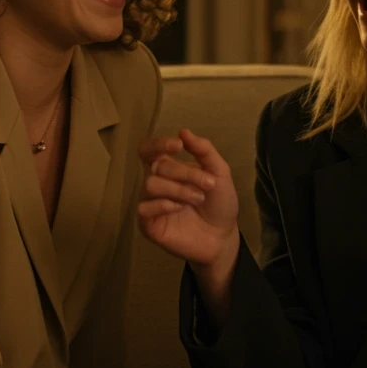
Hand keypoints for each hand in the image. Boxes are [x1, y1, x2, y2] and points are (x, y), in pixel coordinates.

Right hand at [137, 129, 240, 277]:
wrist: (223, 236)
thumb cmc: (219, 203)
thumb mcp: (219, 173)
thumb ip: (204, 151)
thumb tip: (183, 131)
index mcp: (169, 169)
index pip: (149, 150)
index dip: (158, 144)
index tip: (177, 145)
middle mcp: (156, 183)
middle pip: (157, 166)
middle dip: (185, 173)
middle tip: (208, 184)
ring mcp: (150, 203)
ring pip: (150, 184)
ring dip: (179, 189)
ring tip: (198, 199)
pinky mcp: (148, 224)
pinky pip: (143, 208)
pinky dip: (163, 205)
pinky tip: (179, 209)